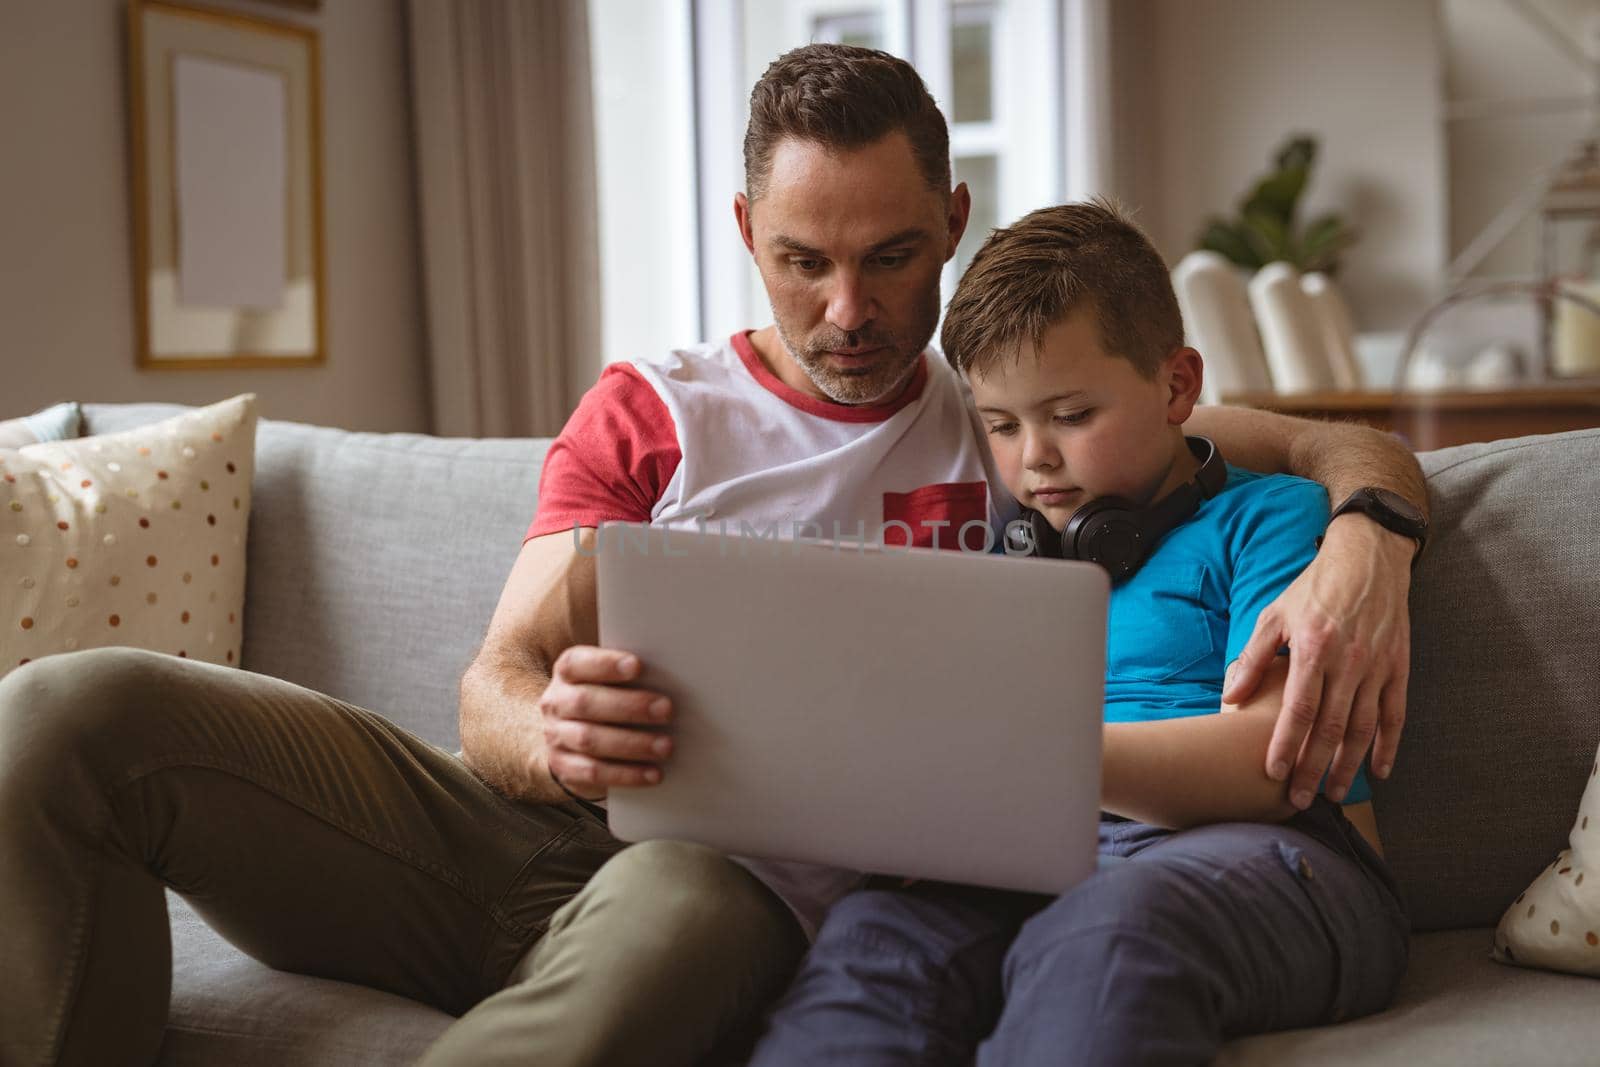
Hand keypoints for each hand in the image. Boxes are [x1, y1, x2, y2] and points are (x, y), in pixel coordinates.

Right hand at [537, 646, 672, 800]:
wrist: (573, 740)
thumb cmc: (606, 699)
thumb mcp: (610, 682)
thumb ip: (631, 677)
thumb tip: (672, 676)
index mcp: (567, 673)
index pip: (578, 664)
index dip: (605, 664)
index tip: (637, 665)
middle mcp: (556, 703)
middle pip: (586, 702)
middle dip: (630, 706)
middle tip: (667, 710)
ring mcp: (556, 737)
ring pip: (590, 740)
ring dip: (632, 744)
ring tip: (666, 746)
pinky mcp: (564, 768)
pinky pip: (594, 772)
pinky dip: (626, 774)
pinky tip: (653, 773)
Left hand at [1222, 515, 1412, 808]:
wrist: (1369, 558)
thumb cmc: (1314, 588)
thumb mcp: (1275, 615)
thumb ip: (1253, 658)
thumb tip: (1229, 698)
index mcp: (1314, 649)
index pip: (1298, 709)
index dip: (1286, 744)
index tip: (1272, 772)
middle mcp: (1348, 662)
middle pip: (1330, 728)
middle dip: (1313, 768)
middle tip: (1299, 799)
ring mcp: (1377, 667)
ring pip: (1363, 727)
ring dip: (1349, 765)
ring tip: (1335, 794)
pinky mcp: (1399, 667)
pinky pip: (1395, 714)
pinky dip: (1388, 745)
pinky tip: (1380, 770)